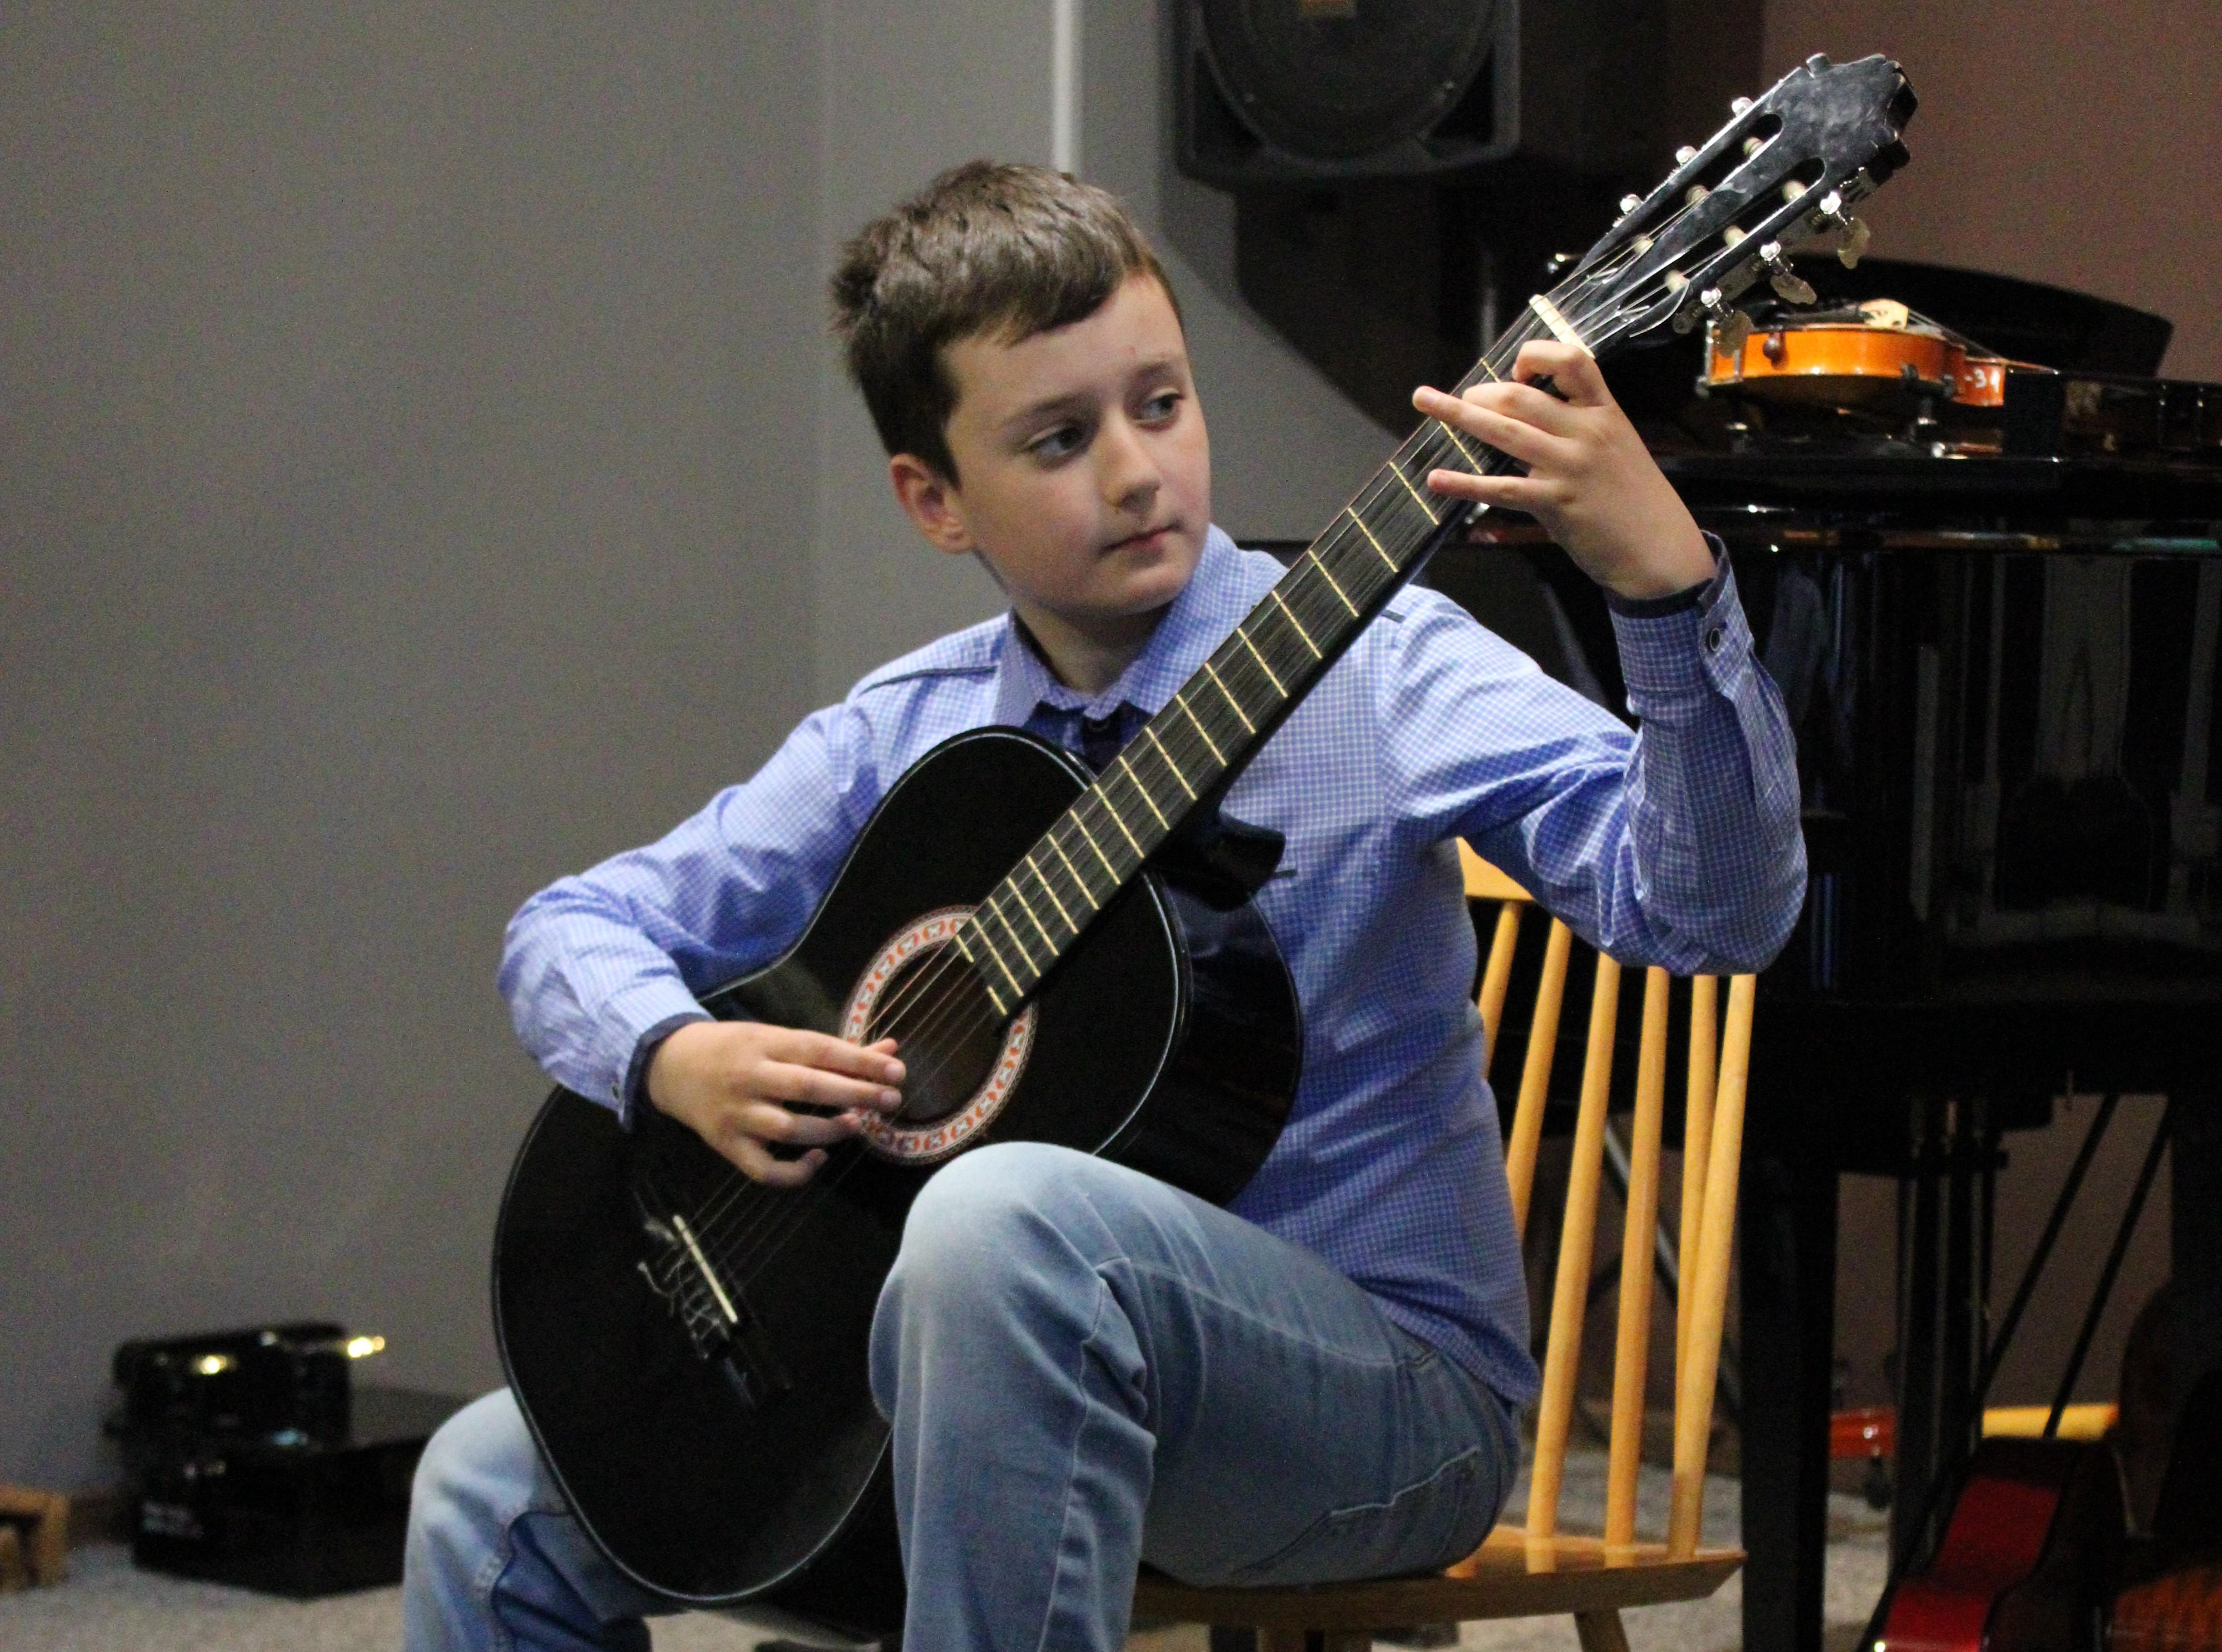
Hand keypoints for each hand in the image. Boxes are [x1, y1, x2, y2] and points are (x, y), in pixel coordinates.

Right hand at [645, 1021, 903, 1186]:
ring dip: (829, 1131)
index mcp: (766, 1043)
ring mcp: (736, 1115)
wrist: (670, 1066)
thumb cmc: (736, 1049)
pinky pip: (763, 1169)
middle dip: (855, 1094)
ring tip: (856, 1125)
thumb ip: (835, 1049)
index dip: (860, 1062)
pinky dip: (794, 1172)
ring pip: (788, 1130)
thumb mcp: (778, 1037)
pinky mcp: (726, 1146)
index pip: (819, 1050)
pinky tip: (818, 1160)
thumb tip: (892, 1048)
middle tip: (891, 1100)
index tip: (896, 1071)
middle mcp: (750, 1077)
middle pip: (807, 1088)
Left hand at [1414, 341, 1713, 600]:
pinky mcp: (1556, 502)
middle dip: (1480, 393)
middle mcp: (1586, 432)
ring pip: (1504, 430)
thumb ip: (1580, 428)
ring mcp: (1569, 466)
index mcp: (1604, 412)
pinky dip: (1464, 483)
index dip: (1535, 356)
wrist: (1661, 550)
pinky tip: (1436, 479)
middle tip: (1457, 400)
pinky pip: (1501, 487)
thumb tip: (1530, 420)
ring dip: (1457, 415)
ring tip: (1423, 402)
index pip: (1571, 359)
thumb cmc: (1635, 500)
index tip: (1514, 372)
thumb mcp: (1617, 448)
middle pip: (1521, 395)